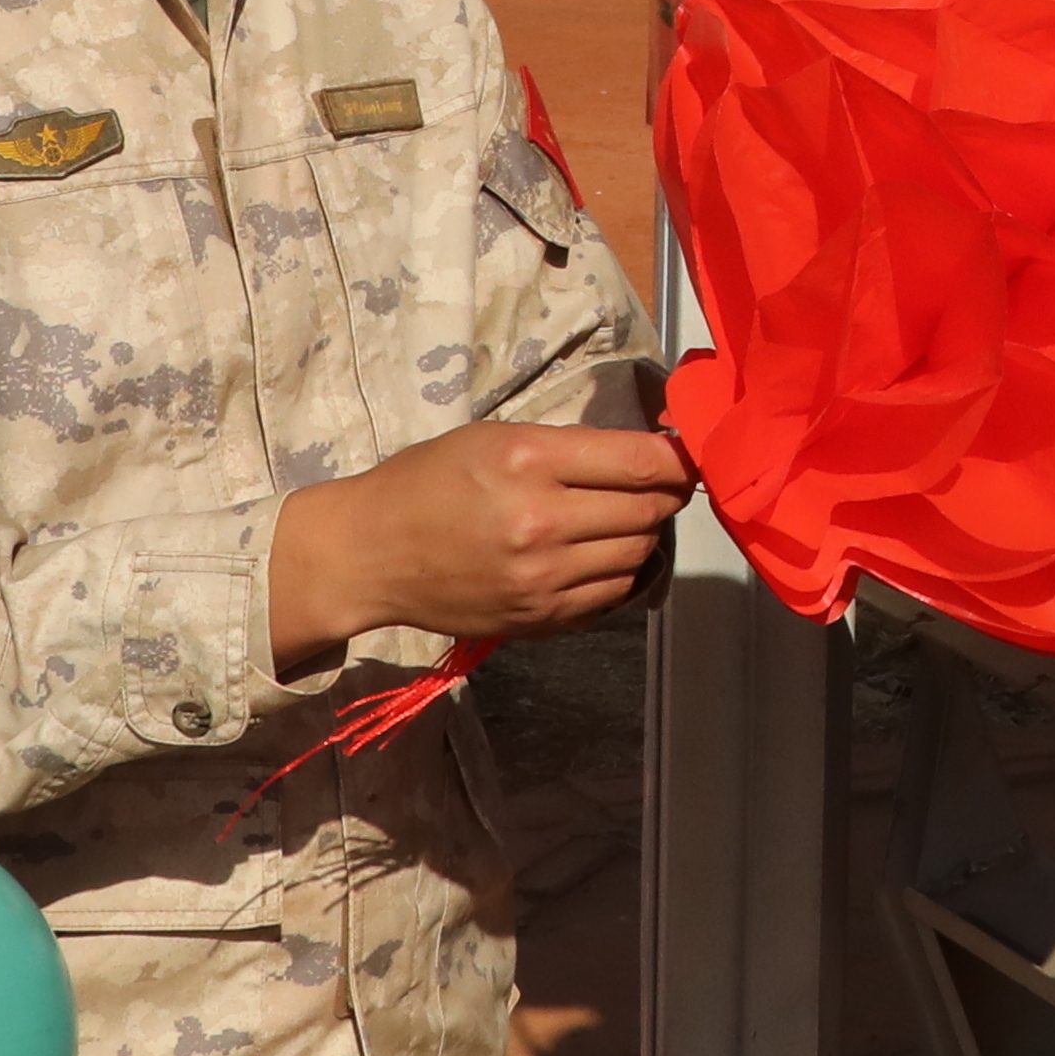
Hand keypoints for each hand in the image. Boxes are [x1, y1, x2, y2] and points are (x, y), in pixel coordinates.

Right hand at [270, 417, 701, 662]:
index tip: (683, 454)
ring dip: (643, 534)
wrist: (372, 554)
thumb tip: (645, 454)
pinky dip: (619, 572)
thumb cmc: (428, 482)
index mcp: (530, 461)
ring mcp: (542, 577)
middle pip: (648, 510)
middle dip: (664, 494)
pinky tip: (598, 554)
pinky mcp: (539, 617)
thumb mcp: (495, 438)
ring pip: (638, 554)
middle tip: (658, 484)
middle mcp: (542, 521)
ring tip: (624, 517)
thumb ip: (570, 447)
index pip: (642, 462)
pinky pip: (613, 595)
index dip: (677, 457)